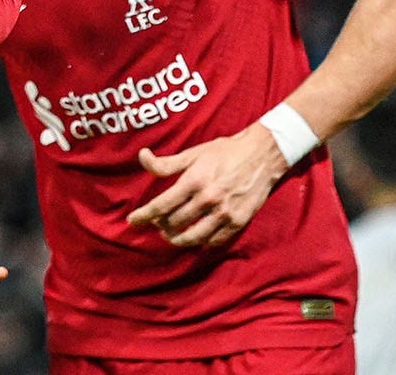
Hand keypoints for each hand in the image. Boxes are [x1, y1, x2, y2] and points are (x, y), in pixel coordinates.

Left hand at [125, 123, 288, 246]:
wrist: (262, 155)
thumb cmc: (224, 152)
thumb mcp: (193, 153)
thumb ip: (166, 163)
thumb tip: (142, 157)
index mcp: (194, 181)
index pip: (162, 205)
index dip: (144, 216)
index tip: (132, 221)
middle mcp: (208, 199)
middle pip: (175, 223)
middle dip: (160, 226)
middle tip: (156, 223)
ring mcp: (224, 213)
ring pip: (193, 237)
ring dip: (177, 239)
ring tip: (170, 234)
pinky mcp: (238, 222)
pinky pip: (214, 241)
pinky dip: (201, 242)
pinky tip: (195, 238)